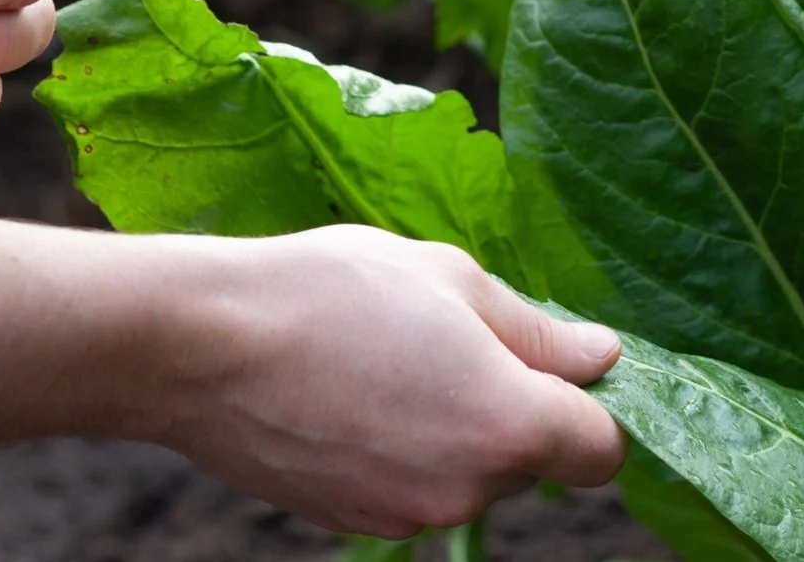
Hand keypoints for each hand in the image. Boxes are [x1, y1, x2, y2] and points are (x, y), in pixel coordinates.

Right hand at [158, 226, 625, 537]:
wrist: (201, 345)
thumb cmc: (330, 291)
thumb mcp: (452, 278)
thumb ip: (537, 330)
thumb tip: (599, 357)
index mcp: (508, 424)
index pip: (602, 449)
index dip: (592, 405)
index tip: (558, 363)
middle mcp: (466, 489)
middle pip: (534, 461)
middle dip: (515, 407)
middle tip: (454, 340)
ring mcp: (407, 516)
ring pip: (471, 475)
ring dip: (456, 428)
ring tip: (393, 359)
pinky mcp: (356, 523)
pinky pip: (415, 486)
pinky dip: (405, 450)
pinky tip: (356, 395)